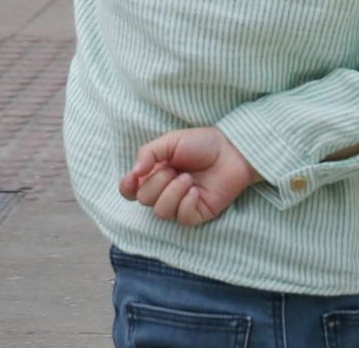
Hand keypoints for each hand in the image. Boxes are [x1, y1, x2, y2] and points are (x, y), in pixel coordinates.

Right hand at [120, 128, 257, 227]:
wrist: (231, 151)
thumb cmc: (202, 143)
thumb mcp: (170, 141)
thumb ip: (148, 153)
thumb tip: (133, 174)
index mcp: (154, 173)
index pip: (131, 190)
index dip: (127, 188)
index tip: (132, 180)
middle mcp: (164, 190)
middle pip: (144, 200)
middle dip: (157, 183)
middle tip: (175, 170)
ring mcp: (180, 203)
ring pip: (161, 212)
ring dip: (173, 193)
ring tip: (188, 179)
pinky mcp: (197, 214)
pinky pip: (182, 218)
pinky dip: (187, 204)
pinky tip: (197, 191)